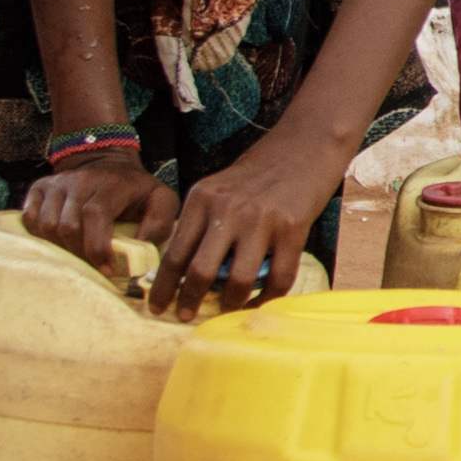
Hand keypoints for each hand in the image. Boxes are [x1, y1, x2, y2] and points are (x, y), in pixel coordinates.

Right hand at [23, 148, 177, 281]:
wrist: (108, 163)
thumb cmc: (136, 190)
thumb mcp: (161, 200)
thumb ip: (160, 223)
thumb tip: (140, 250)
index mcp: (111, 184)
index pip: (95, 215)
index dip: (97, 247)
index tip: (107, 270)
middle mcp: (79, 180)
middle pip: (67, 226)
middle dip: (79, 253)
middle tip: (92, 265)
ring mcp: (56, 183)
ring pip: (45, 225)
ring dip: (60, 247)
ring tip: (78, 254)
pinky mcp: (39, 187)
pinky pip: (29, 219)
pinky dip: (40, 237)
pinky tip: (59, 242)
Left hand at [148, 131, 337, 312]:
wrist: (305, 144)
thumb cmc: (259, 171)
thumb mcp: (219, 189)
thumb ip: (203, 222)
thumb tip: (186, 270)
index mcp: (203, 199)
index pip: (175, 253)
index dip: (163, 286)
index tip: (155, 306)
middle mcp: (228, 210)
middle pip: (200, 271)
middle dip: (189, 301)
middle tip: (185, 317)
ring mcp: (262, 220)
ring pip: (238, 280)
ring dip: (230, 304)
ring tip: (227, 310)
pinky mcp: (293, 229)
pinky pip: (279, 277)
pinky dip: (269, 296)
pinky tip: (262, 301)